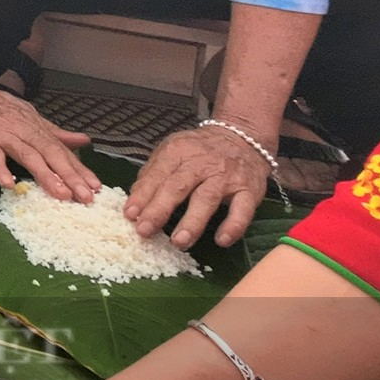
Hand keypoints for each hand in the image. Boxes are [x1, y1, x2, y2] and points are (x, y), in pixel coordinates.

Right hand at [0, 75, 99, 201]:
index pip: (61, 150)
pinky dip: (0, 168)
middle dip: (70, 176)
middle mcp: (24, 130)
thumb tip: (83, 140)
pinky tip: (8, 184)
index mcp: (36, 127)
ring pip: (28, 156)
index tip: (96, 188)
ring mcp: (3, 134)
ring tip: (61, 195)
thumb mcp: (29, 115)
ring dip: (45, 175)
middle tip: (87, 197)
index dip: (79, 169)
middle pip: (51, 154)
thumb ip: (55, 132)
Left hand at [126, 123, 269, 248]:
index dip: (142, 195)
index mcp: (178, 151)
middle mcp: (202, 163)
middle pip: (178, 186)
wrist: (242, 137)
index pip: (157, 175)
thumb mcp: (172, 151)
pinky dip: (234, 226)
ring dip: (192, 222)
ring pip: (207, 198)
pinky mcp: (249, 190)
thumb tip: (135, 200)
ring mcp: (226, 176)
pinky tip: (222, 241)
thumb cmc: (200, 151)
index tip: (130, 215)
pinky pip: (243, 210)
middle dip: (159, 209)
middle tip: (145, 231)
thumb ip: (153, 173)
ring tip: (179, 242)